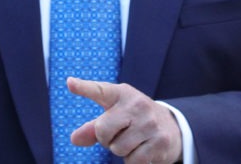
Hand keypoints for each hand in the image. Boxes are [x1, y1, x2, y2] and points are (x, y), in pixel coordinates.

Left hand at [68, 77, 182, 163]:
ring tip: (133, 141)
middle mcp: (137, 104)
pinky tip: (142, 150)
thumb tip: (74, 139)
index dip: (84, 87)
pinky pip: (133, 161)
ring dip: (121, 151)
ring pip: (117, 149)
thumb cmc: (133, 120)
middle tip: (119, 134)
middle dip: (105, 139)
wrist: (171, 126)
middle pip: (102, 130)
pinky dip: (133, 161)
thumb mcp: (114, 116)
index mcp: (122, 94)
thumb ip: (92, 127)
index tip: (70, 83)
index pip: (100, 90)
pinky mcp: (160, 141)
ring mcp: (150, 122)